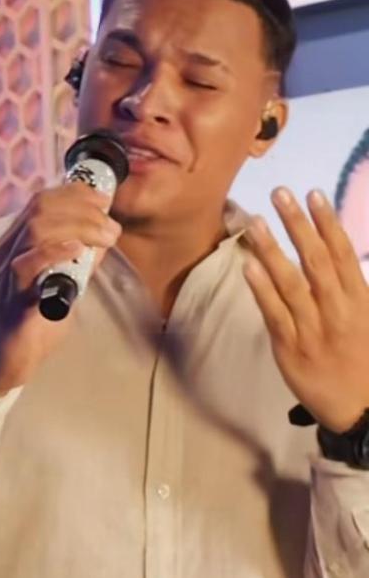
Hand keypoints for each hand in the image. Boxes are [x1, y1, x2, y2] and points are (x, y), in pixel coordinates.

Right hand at [0, 182, 121, 395]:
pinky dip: (54, 251)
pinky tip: (77, 250)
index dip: (76, 193)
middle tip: (110, 226)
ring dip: (79, 226)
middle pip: (41, 207)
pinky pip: (27, 266)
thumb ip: (76, 264)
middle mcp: (7, 252)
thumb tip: (102, 241)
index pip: (41, 201)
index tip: (104, 201)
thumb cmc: (26, 325)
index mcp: (15, 245)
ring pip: (36, 228)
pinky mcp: (13, 299)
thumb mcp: (57, 286)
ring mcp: (7, 274)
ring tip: (105, 237)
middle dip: (83, 207)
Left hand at [242, 187, 368, 432]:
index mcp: (360, 301)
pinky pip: (274, 313)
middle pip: (316, 260)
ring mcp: (312, 328)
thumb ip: (351, 290)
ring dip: (272, 249)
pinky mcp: (290, 348)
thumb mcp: (368, 321)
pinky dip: (261, 288)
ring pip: (291, 282)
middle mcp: (337, 310)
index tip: (313, 194)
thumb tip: (337, 257)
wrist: (364, 411)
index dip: (327, 222)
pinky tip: (248, 265)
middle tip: (280, 193)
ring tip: (255, 221)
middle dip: (298, 224)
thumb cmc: (365, 362)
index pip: (342, 253)